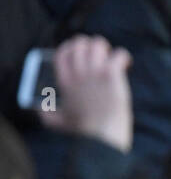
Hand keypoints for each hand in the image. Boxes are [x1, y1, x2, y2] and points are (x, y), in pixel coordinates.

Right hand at [37, 35, 132, 152]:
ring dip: (106, 49)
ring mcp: (94, 72)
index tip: (79, 49)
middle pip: (80, 43)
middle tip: (100, 53)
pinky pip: (118, 54)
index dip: (71, 47)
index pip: (62, 53)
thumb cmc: (82, 131)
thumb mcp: (57, 121)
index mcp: (64, 81)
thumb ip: (46, 114)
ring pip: (98, 44)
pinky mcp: (111, 74)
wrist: (102, 135)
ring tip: (112, 58)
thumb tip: (38, 110)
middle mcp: (77, 73)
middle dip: (90, 44)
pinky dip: (122, 56)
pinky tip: (125, 64)